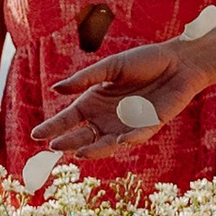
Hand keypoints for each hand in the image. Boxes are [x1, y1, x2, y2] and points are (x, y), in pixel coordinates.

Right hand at [31, 37, 212, 153]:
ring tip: (80, 153)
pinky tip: (118, 141)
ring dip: (94, 150)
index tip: (36, 135)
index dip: (53, 127)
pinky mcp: (150, 125)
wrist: (179, 62)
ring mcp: (126, 125)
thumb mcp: (111, 67)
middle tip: (54, 147)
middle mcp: (106, 118)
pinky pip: (137, 136)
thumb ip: (85, 79)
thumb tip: (56, 89)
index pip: (68, 119)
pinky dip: (129, 140)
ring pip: (105, 144)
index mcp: (93, 102)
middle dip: (68, 142)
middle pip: (82, 136)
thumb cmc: (144, 61)